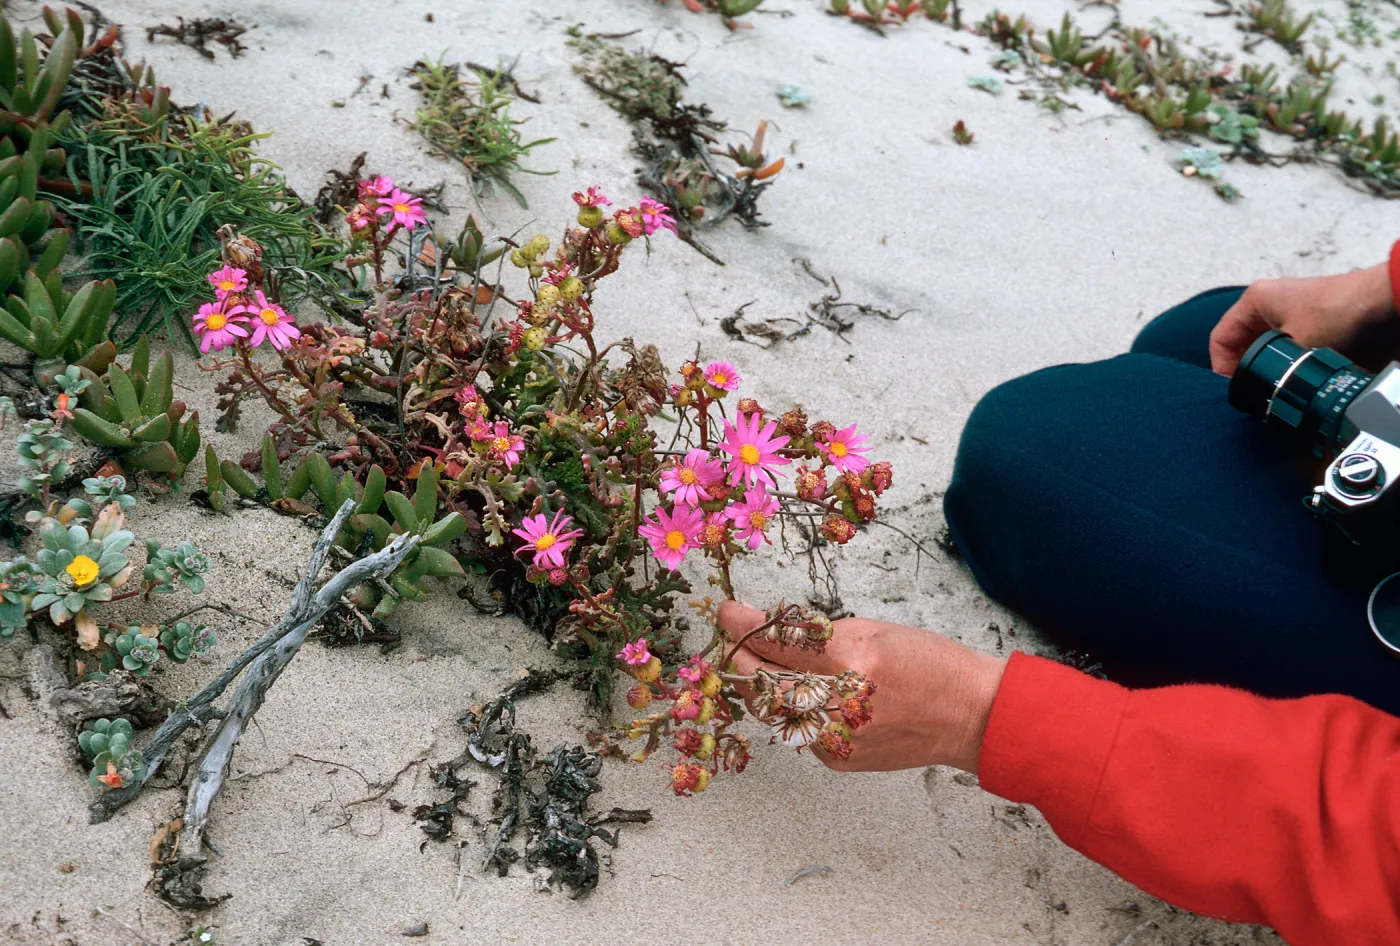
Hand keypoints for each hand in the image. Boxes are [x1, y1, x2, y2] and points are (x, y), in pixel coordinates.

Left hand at [720, 601, 1005, 772]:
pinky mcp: (837, 760)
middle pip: (763, 683)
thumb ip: (816, 632)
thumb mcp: (873, 630)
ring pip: (771, 712)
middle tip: (732, 640)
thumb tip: (764, 625)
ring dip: (757, 686)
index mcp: (854, 662)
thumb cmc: (928, 664)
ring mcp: (838, 739)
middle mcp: (842, 705)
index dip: (744, 627)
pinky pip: (795, 731)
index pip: (778, 644)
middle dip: (739, 658)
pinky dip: (787, 711)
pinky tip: (796, 694)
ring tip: (757, 664)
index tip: (729, 613)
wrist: (968, 715)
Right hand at [1209, 262, 1395, 376]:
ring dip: (1263, 366)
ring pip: (1260, 346)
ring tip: (1271, 387)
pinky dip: (1281, 361)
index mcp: (1254, 301)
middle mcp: (1267, 303)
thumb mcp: (1294, 347)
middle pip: (1239, 344)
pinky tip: (1289, 376)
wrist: (1382, 301)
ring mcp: (1287, 311)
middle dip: (1243, 369)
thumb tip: (1257, 399)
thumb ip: (1268, 372)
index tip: (1234, 390)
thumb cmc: (1337, 313)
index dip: (1221, 368)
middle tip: (1252, 393)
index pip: (1220, 339)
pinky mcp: (1306, 320)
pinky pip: (1281, 345)